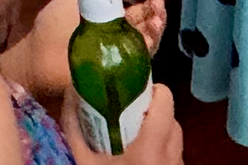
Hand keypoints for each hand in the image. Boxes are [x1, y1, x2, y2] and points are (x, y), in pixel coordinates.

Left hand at [22, 0, 168, 89]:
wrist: (40, 54)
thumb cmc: (54, 24)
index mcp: (110, 19)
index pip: (138, 10)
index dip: (150, 1)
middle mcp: (119, 37)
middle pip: (147, 25)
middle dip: (157, 12)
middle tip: (158, 0)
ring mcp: (122, 55)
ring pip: (149, 42)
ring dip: (157, 28)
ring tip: (157, 16)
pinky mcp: (121, 71)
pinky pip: (141, 61)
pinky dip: (149, 47)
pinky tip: (150, 35)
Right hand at [61, 81, 180, 164]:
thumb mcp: (84, 161)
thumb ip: (75, 126)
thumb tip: (72, 92)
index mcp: (151, 146)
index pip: (166, 100)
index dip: (153, 89)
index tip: (133, 90)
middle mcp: (172, 156)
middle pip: (172, 119)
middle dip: (153, 112)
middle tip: (128, 114)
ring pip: (176, 139)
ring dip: (159, 132)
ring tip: (133, 137)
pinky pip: (174, 156)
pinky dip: (162, 151)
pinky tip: (141, 159)